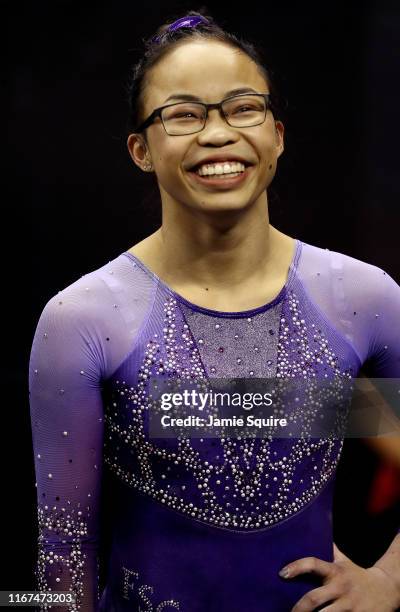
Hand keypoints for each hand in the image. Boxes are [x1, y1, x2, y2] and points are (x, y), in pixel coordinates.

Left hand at [279, 543, 399, 610]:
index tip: (282, 573)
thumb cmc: (357, 575)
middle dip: (300, 607)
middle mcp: (339, 588)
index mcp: (334, 572)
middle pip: (314, 598)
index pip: (312, 564)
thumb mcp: (344, 561)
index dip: (296, 567)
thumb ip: (330, 550)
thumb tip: (317, 529)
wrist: (386, 589)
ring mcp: (348, 606)